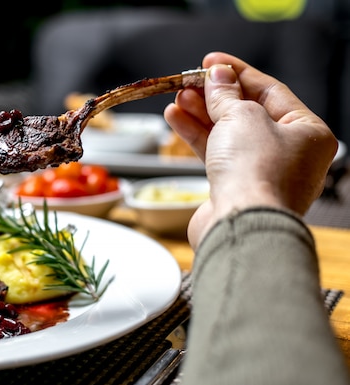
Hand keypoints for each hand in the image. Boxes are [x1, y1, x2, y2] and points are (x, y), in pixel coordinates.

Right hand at [164, 52, 337, 247]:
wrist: (241, 225)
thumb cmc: (255, 171)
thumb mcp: (241, 117)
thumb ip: (226, 94)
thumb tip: (217, 76)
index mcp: (307, 132)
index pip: (270, 91)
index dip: (236, 73)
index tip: (209, 61)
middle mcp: (289, 153)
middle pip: (246, 112)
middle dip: (214, 95)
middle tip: (188, 81)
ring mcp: (261, 172)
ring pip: (228, 134)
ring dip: (200, 114)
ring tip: (177, 98)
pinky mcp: (236, 187)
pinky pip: (216, 154)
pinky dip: (196, 136)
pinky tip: (176, 120)